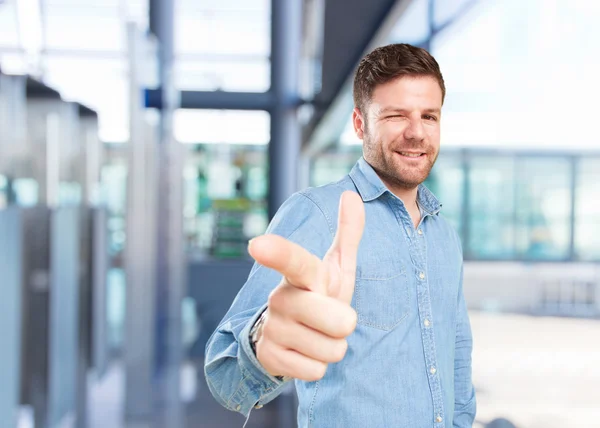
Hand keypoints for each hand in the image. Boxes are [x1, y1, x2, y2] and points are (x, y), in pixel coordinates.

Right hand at [247, 191, 364, 381]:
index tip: (257, 244)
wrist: (290, 336)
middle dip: (345, 326)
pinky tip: (304, 353)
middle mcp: (281, 297)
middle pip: (339, 321)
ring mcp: (273, 328)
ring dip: (332, 348)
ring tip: (316, 336)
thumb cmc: (319, 295)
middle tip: (331, 319)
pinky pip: (316, 371)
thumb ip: (347, 233)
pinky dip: (318, 367)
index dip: (278, 252)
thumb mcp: (335, 268)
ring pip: (331, 350)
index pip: (293, 260)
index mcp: (300, 274)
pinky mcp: (270, 357)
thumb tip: (350, 194)